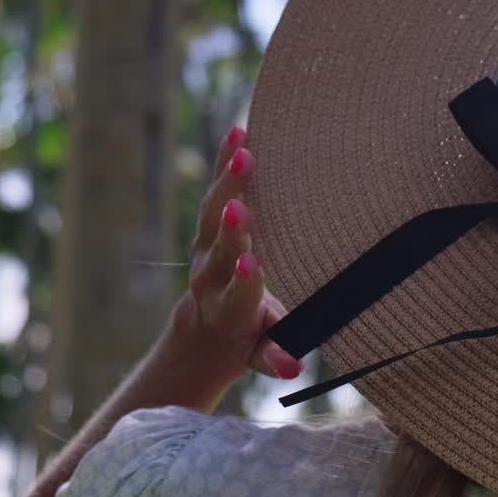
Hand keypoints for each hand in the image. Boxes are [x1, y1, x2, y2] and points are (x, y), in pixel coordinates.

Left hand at [169, 125, 301, 382]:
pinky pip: (216, 191)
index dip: (244, 281)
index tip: (250, 264)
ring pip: (213, 214)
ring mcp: (206, 249)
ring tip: (242, 149)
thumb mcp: (260, 354)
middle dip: (231, 230)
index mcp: (229, 312)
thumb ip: (274, 355)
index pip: (237, 296)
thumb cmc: (247, 340)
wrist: (206, 330)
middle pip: (220, 251)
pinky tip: (238, 131)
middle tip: (238, 205)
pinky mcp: (208, 226)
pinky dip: (225, 164)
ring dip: (227, 183)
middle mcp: (211, 277)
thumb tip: (292, 365)